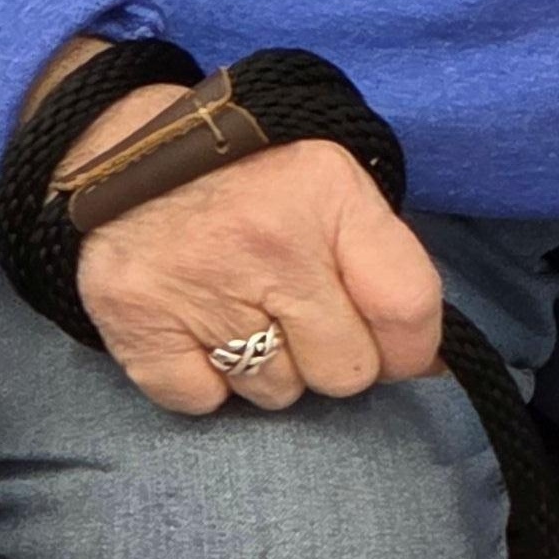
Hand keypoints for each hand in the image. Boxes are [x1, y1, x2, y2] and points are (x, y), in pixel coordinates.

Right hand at [23, 51, 447, 413]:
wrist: (125, 154)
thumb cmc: (252, 172)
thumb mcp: (332, 184)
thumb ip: (384, 261)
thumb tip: (433, 362)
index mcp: (329, 196)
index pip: (408, 306)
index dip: (413, 347)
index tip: (398, 348)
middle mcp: (270, 245)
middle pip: (347, 371)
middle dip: (336, 356)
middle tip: (304, 317)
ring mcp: (202, 290)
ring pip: (278, 394)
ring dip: (270, 367)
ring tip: (244, 309)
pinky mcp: (140, 329)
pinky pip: (205, 404)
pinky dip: (205, 380)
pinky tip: (198, 328)